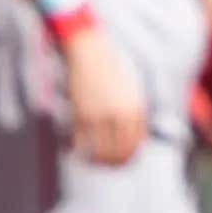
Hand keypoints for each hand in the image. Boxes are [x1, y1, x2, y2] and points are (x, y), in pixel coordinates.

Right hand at [59, 25, 146, 165]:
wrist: (89, 48)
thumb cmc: (111, 65)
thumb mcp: (131, 87)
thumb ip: (134, 111)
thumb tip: (135, 137)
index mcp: (135, 108)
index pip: (136, 144)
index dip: (129, 156)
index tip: (123, 159)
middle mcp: (119, 115)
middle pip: (119, 153)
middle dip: (114, 163)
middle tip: (107, 164)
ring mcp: (98, 115)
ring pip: (100, 153)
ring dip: (96, 161)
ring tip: (92, 161)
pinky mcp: (80, 113)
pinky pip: (80, 143)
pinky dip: (78, 151)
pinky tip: (76, 150)